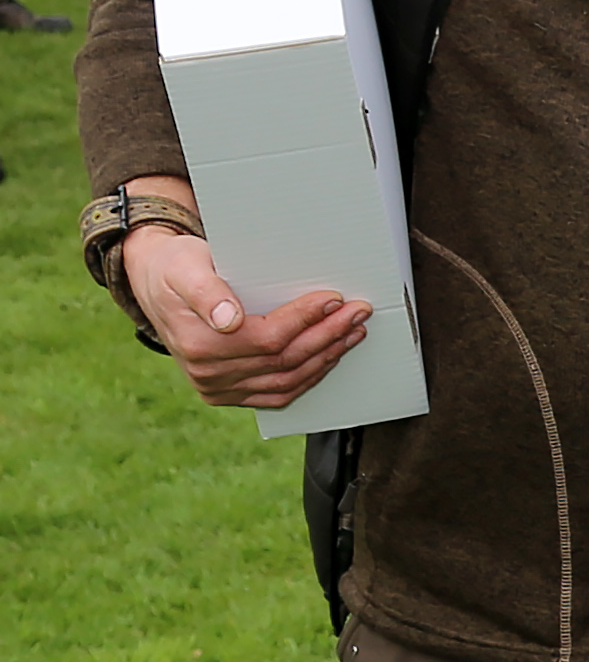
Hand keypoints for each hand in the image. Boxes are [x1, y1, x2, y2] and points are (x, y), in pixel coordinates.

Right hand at [122, 219, 369, 407]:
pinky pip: (280, 393)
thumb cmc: (175, 269)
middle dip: (328, 335)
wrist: (155, 287)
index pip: (269, 337)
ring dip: (327, 357)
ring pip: (288, 380)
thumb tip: (229, 319)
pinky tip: (330, 356)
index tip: (335, 299)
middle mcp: (208, 374)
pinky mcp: (229, 395)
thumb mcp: (184, 266)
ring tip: (352, 332)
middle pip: (285, 360)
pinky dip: (310, 376)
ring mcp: (219, 390)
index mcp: (198, 344)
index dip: (306, 319)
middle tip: (359, 313)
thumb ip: (205, 290)